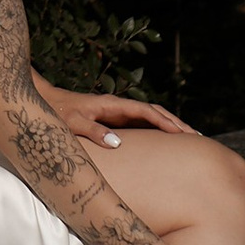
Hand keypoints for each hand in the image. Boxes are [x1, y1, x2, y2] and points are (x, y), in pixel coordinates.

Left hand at [35, 81, 197, 146]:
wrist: (46, 101)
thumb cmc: (58, 112)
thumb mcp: (73, 123)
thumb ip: (94, 131)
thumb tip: (118, 143)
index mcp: (113, 105)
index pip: (146, 111)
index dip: (165, 122)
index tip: (183, 133)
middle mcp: (119, 107)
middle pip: (155, 112)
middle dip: (177, 123)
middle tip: (199, 138)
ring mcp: (119, 113)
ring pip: (151, 118)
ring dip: (171, 127)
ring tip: (191, 140)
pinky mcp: (115, 121)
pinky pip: (142, 125)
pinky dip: (158, 131)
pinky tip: (167, 143)